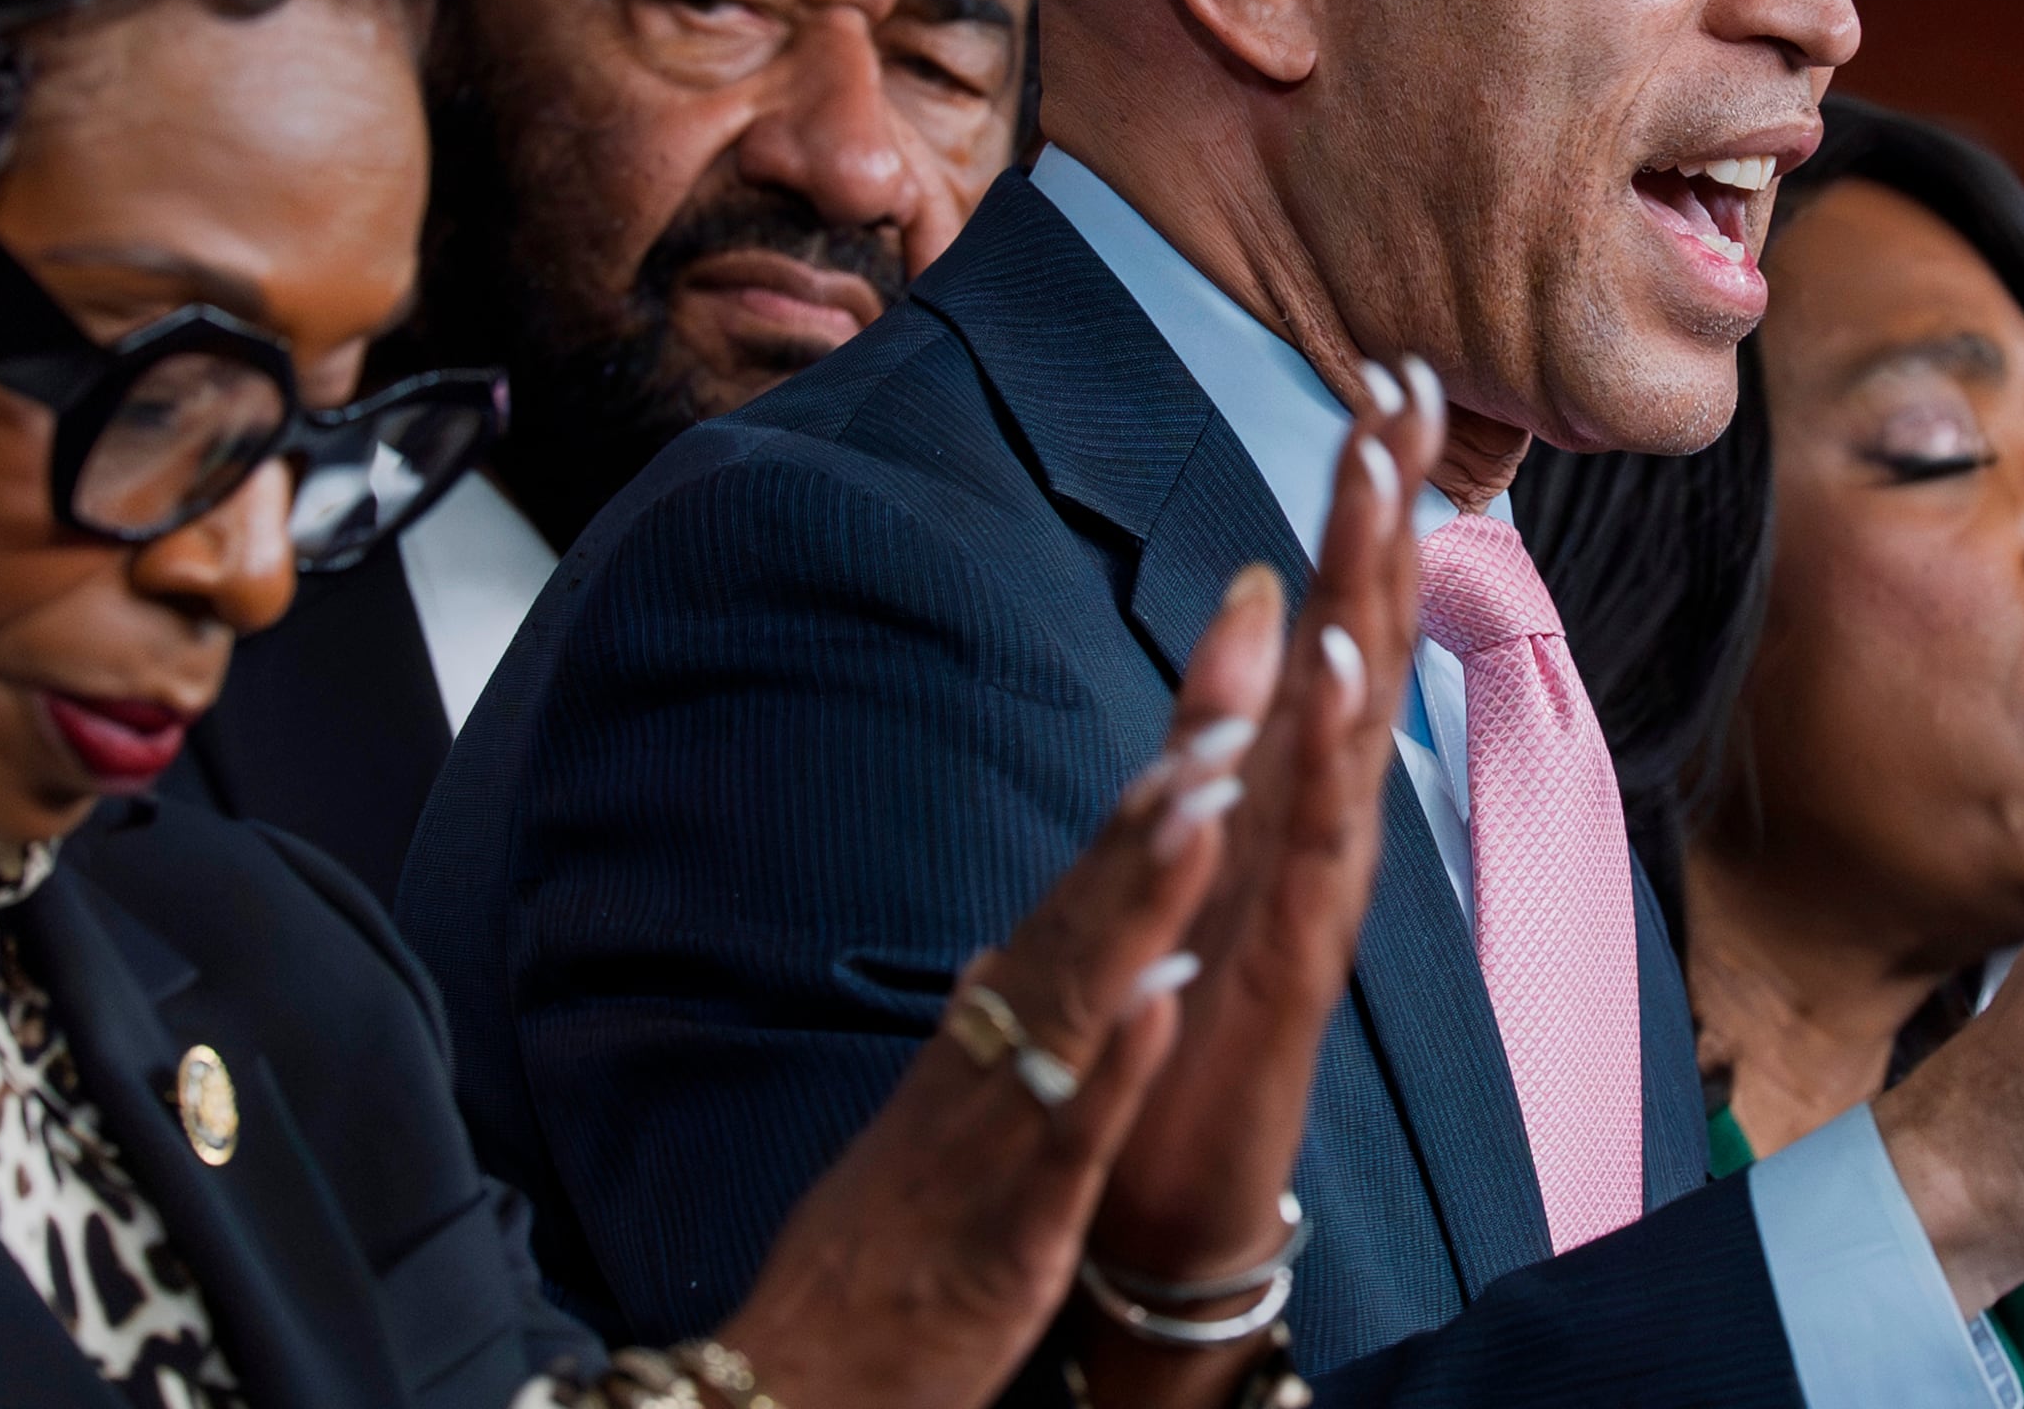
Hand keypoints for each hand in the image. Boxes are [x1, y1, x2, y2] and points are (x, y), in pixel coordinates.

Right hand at [715, 651, 1264, 1407]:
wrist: (783, 1389)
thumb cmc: (879, 1260)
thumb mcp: (937, 1124)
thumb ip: (978, 1032)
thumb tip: (999, 950)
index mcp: (992, 1038)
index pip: (1089, 894)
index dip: (1159, 794)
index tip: (1224, 696)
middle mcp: (993, 1060)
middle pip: (1090, 908)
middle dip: (1168, 797)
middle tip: (1240, 685)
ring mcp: (998, 1136)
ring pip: (1081, 997)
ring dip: (1144, 897)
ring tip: (1209, 796)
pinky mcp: (1011, 1231)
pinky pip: (1066, 1138)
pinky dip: (1113, 1068)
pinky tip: (1165, 1000)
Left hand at [1071, 356, 1446, 1398]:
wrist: (1177, 1195)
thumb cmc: (1199, 1020)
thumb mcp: (1216, 850)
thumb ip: (1244, 732)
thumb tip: (1272, 600)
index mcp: (1296, 787)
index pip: (1343, 615)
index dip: (1365, 501)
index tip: (1385, 380)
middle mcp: (1326, 822)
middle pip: (1367, 641)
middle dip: (1383, 512)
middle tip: (1402, 384)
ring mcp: (1319, 890)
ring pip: (1357, 727)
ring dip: (1371, 608)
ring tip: (1379, 497)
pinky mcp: (1295, 963)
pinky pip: (1322, 842)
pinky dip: (1333, 754)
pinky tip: (1342, 672)